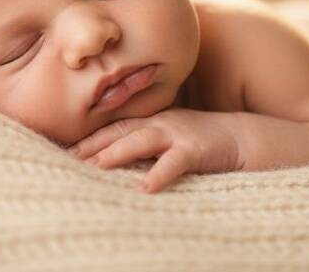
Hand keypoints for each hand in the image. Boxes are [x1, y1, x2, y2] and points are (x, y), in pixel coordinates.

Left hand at [67, 108, 242, 192]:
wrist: (242, 138)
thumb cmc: (203, 142)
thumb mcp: (171, 139)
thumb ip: (147, 146)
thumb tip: (116, 163)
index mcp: (152, 121)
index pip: (115, 128)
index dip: (90, 138)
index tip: (66, 150)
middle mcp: (160, 124)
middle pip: (121, 131)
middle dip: (94, 144)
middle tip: (69, 158)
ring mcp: (177, 134)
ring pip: (142, 141)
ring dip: (117, 152)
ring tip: (95, 166)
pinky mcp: (195, 150)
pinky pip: (174, 162)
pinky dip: (158, 174)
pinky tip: (145, 188)